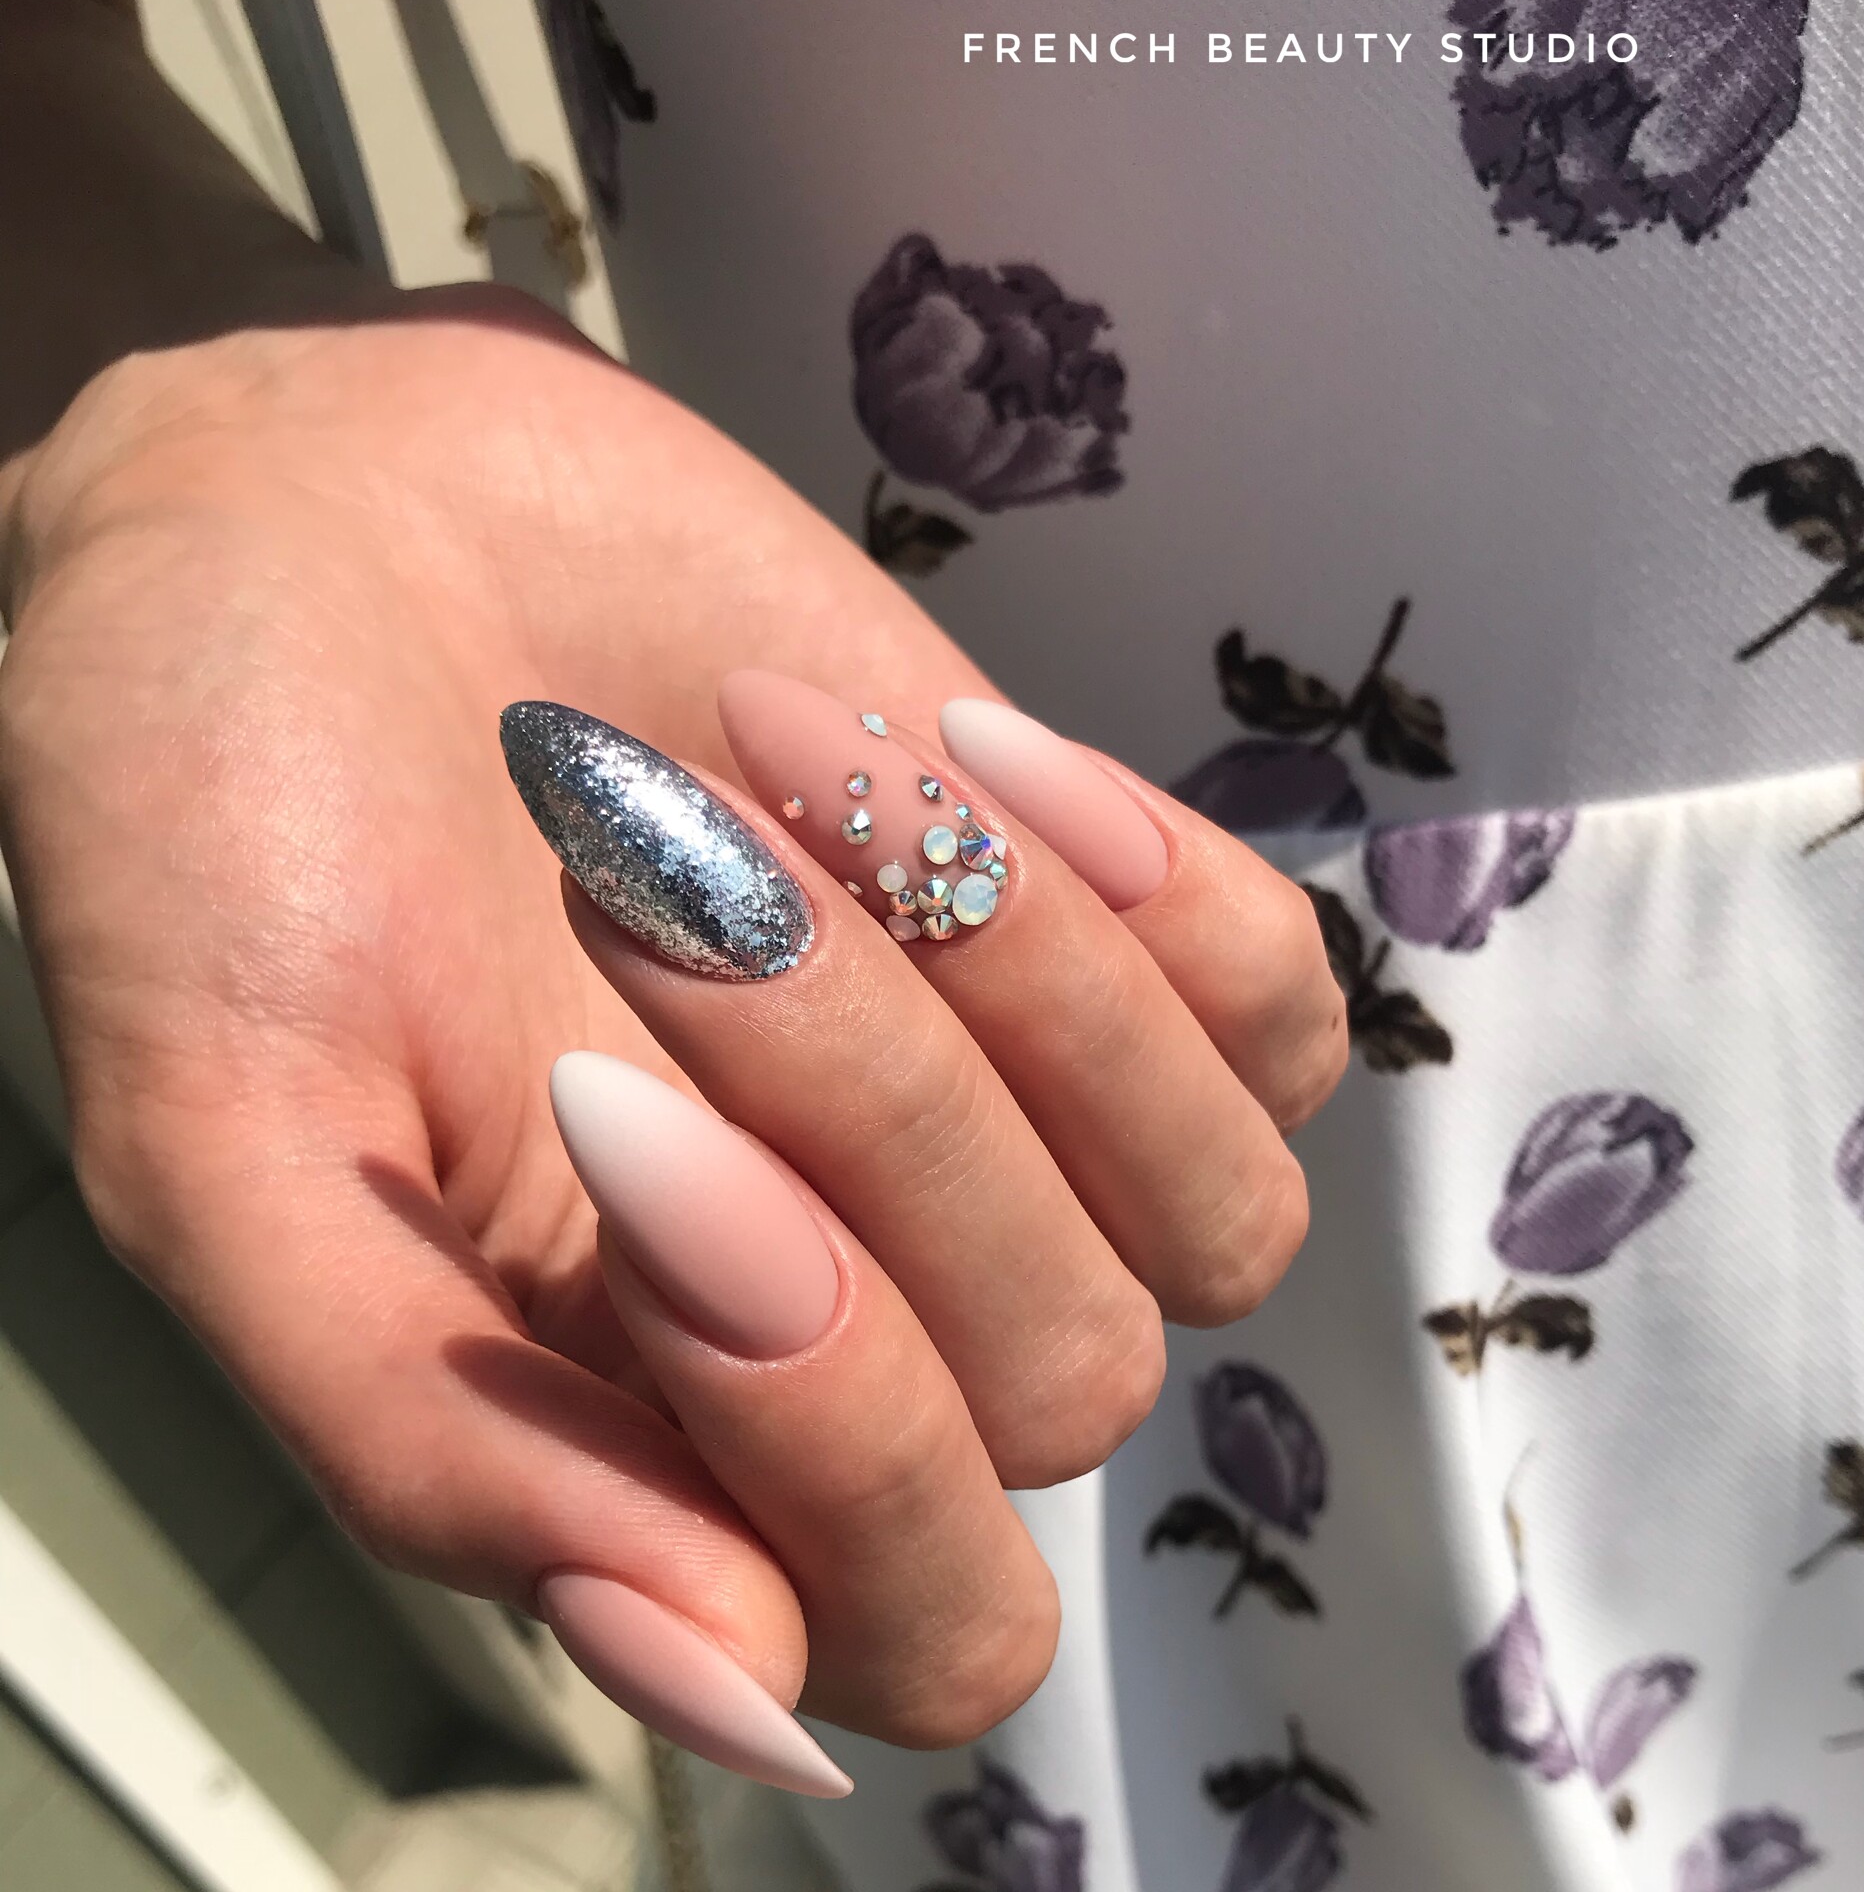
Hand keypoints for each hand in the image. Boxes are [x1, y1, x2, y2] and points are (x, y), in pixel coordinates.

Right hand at [0, 296, 1344, 1788]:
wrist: (329, 523)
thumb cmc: (231, 829)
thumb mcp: (230, 1149)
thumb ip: (431, 1439)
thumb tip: (737, 1691)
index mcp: (665, 1427)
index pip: (918, 1613)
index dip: (835, 1429)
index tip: (615, 1126)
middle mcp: (874, 1306)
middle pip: (1066, 1379)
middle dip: (882, 1119)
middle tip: (657, 887)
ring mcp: (1018, 1125)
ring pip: (1220, 1212)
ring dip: (1028, 991)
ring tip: (773, 770)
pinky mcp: (1097, 933)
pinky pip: (1281, 1012)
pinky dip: (1157, 888)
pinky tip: (952, 751)